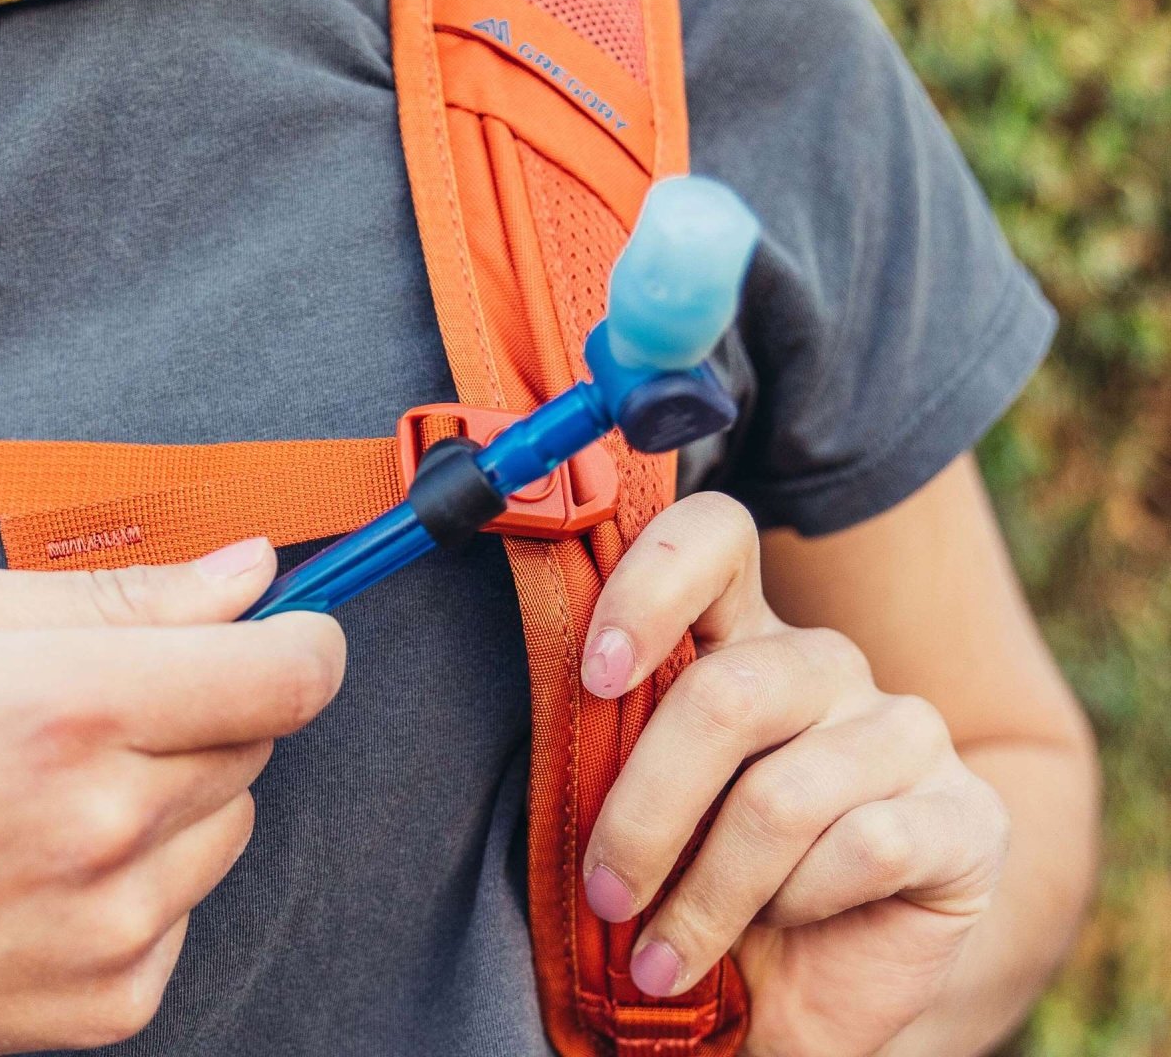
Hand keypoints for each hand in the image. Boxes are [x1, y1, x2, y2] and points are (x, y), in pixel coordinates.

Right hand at [0, 539, 344, 1056]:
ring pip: (233, 822)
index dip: (303, 642)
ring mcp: (105, 929)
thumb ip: (130, 599)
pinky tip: (53, 872)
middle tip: (109, 717)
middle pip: (261, 742)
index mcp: (71, 714)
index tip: (290, 631)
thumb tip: (253, 571)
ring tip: (63, 796)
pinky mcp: (104, 1004)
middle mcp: (99, 828)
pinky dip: (148, 882)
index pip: (290, 678)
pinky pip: (191, 906)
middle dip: (213, 712)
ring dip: (181, 798)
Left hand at [580, 494, 1009, 1056]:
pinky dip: (795, 907)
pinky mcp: (968, 812)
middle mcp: (826, 665)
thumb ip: (618, 746)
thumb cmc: (711, 881)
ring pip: (781, 795)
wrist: (820, 987)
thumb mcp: (651, 808)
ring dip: (706, 895)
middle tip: (606, 893)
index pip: (716, 536)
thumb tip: (557, 714)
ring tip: (666, 955)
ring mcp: (905, 730)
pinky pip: (862, 847)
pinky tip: (781, 930)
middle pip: (726, 694)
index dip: (651, 584)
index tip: (596, 677)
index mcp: (743, 638)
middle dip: (645, 812)